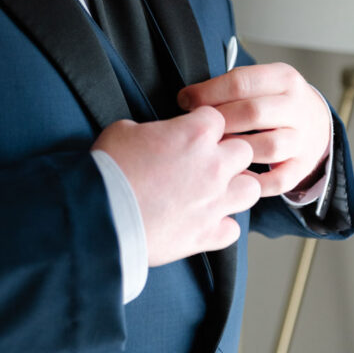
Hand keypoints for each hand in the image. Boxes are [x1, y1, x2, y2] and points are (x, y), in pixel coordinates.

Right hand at [92, 108, 260, 265]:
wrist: (101, 215)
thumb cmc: (109, 169)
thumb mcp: (124, 130)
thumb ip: (152, 129)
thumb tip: (155, 136)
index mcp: (195, 134)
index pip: (217, 117)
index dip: (202, 124)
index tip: (190, 132)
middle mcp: (213, 166)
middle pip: (245, 151)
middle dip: (228, 153)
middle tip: (205, 160)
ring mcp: (214, 202)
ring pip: (251, 190)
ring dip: (235, 188)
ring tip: (213, 191)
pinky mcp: (206, 234)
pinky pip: (232, 230)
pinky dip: (220, 226)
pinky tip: (203, 221)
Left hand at [178, 63, 330, 198]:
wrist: (317, 123)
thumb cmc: (275, 101)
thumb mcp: (261, 82)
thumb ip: (231, 87)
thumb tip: (188, 99)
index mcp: (283, 78)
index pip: (241, 82)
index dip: (207, 92)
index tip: (185, 100)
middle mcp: (296, 106)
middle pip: (253, 112)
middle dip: (219, 121)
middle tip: (199, 128)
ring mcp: (302, 138)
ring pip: (269, 146)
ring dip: (237, 149)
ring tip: (217, 150)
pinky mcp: (303, 166)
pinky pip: (278, 180)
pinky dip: (255, 181)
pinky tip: (236, 174)